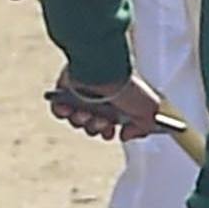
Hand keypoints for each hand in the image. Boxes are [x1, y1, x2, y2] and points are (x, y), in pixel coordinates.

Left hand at [47, 72, 173, 142]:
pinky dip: (63, 113)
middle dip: (95, 128)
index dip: (107, 133)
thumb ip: (143, 128)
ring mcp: (80, 94)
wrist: (105, 72)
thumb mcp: (149, 111)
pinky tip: (71, 109)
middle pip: (91, 125)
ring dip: (82, 121)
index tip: (111, 132)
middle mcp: (98, 97)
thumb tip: (126, 135)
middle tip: (100, 121)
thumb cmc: (127, 87)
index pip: (108, 124)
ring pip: (76, 120)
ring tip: (87, 112)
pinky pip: (58, 109)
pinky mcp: (64, 89)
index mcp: (116, 101)